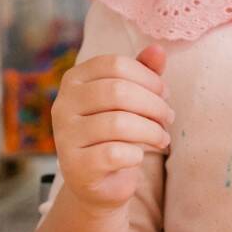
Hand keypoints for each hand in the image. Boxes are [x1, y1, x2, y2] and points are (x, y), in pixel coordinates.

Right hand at [51, 45, 173, 213]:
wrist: (97, 181)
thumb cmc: (115, 133)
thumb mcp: (129, 99)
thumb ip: (142, 72)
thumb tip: (159, 50)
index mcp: (74, 79)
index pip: (115, 64)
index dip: (147, 77)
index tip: (164, 93)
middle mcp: (63, 105)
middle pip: (118, 92)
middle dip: (153, 105)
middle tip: (168, 117)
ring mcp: (65, 136)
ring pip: (118, 124)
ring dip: (151, 131)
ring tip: (162, 138)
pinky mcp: (75, 166)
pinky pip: (113, 153)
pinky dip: (135, 155)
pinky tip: (138, 157)